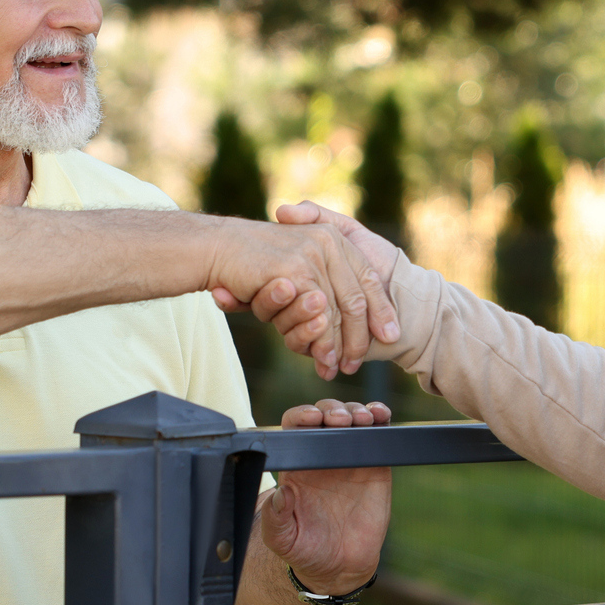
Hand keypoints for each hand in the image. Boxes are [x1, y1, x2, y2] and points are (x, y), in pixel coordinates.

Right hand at [202, 216, 399, 379]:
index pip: (367, 278)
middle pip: (357, 300)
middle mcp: (328, 243)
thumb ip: (316, 273)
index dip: (381, 309)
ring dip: (338, 345)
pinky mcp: (295, 271)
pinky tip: (320, 358)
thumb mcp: (291, 256)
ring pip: (337, 312)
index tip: (389, 335)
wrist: (215, 246)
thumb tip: (339, 308)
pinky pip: (316, 315)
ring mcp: (312, 256)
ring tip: (337, 367)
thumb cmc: (248, 254)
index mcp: (333, 237)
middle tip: (354, 363)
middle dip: (359, 337)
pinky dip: (319, 341)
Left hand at [238, 398, 392, 604]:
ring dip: (357, 410)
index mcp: (297, 465)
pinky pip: (378, 434)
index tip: (312, 419)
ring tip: (363, 419)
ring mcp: (349, 456)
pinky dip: (380, 419)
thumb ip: (276, 519)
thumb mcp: (282, 539)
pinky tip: (381, 416)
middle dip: (333, 409)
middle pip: (325, 415)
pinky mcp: (375, 464)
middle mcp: (322, 455)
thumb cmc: (305, 550)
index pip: (295, 428)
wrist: (341, 566)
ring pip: (352, 418)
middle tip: (341, 420)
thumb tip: (278, 494)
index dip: (302, 416)